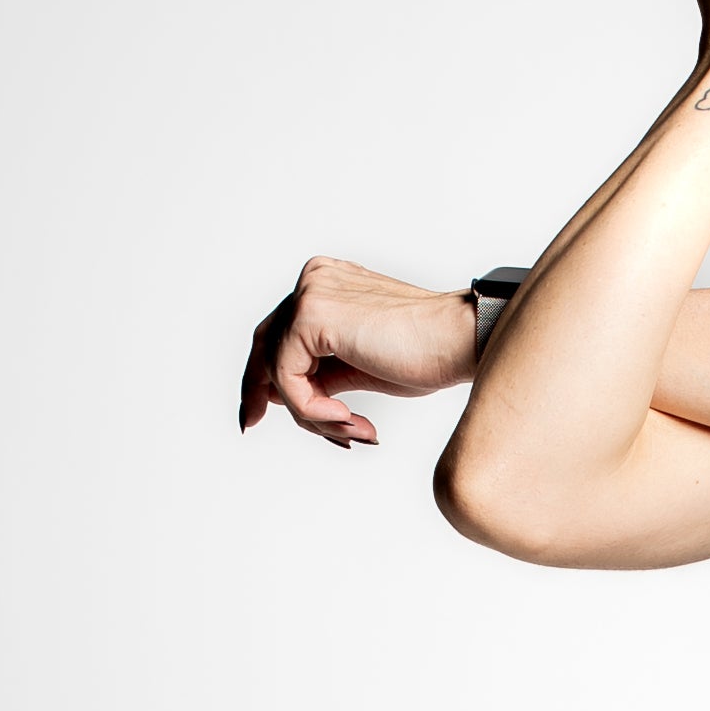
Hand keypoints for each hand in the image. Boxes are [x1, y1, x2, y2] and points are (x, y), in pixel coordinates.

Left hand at [238, 258, 478, 448]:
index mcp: (326, 285)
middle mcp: (314, 280)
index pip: (279, 332)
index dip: (263, 374)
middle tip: (250, 423)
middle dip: (258, 390)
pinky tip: (347, 417)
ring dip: (310, 413)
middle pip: (265, 343)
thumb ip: (322, 371)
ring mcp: (310, 292)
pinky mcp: (311, 314)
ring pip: (277, 367)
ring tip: (353, 429)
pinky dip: (311, 408)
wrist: (459, 342)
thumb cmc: (426, 355)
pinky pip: (287, 376)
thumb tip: (284, 396)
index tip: (259, 411)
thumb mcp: (360, 367)